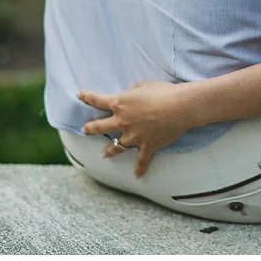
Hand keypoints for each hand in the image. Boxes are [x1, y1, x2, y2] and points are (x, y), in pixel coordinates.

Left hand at [78, 80, 193, 176]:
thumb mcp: (143, 85)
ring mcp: (134, 136)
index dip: (87, 97)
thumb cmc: (163, 91)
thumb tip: (131, 97)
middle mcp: (122, 121)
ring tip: (105, 154)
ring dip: (109, 151)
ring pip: (117, 146)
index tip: (80, 95)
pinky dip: (140, 168)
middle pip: (100, 127)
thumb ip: (132, 93)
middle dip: (90, 128)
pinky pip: (142, 160)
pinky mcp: (147, 146)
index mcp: (120, 104)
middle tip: (85, 129)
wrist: (180, 107)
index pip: (98, 100)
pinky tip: (137, 175)